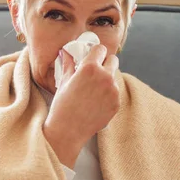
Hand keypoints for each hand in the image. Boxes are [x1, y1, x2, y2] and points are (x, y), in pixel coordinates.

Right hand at [43, 44, 119, 168]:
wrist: (68, 130)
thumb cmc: (62, 105)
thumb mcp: (63, 81)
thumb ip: (68, 64)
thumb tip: (66, 52)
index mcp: (90, 67)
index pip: (100, 49)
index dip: (95, 52)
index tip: (92, 56)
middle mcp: (105, 76)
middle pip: (113, 60)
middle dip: (105, 63)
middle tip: (95, 71)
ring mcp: (113, 90)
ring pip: (114, 77)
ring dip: (106, 79)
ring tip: (92, 90)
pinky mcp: (117, 103)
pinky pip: (115, 92)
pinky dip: (108, 94)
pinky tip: (96, 101)